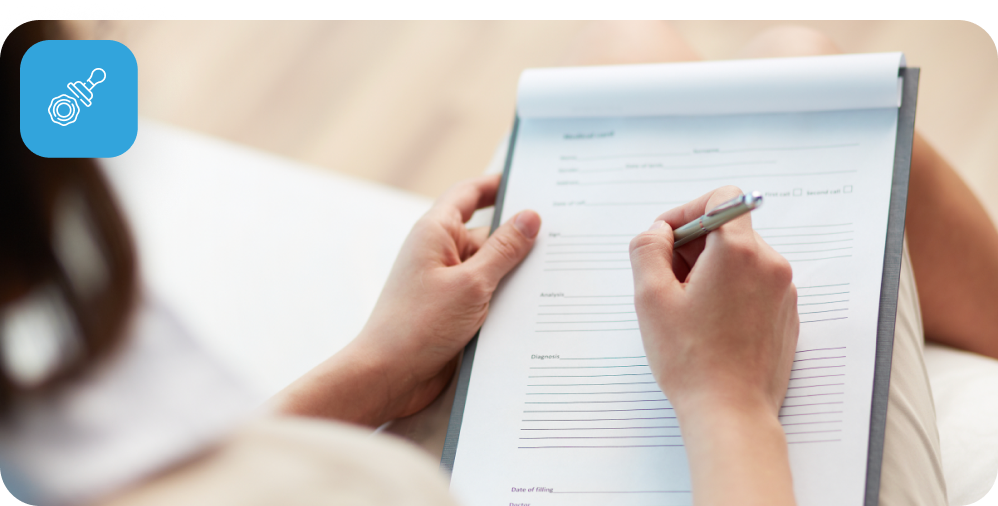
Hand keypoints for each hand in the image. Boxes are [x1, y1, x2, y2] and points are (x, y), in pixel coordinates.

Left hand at [350, 174, 540, 422]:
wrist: (388, 376)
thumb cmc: (418, 326)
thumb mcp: (472, 283)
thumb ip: (504, 250)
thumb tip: (530, 218)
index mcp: (435, 232)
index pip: (469, 194)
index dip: (497, 185)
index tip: (528, 180)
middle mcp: (439, 253)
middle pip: (487, 233)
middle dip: (518, 237)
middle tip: (560, 235)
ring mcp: (446, 282)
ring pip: (490, 267)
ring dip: (515, 273)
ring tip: (555, 272)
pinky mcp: (452, 310)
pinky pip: (486, 293)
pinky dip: (506, 296)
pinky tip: (534, 305)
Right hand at [629, 185, 798, 416]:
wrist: (731, 412)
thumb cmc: (691, 360)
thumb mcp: (651, 297)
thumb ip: (647, 249)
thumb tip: (657, 232)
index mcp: (738, 252)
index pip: (721, 198)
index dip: (687, 212)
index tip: (666, 240)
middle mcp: (769, 264)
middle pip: (728, 229)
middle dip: (692, 246)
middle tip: (666, 281)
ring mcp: (783, 290)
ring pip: (739, 258)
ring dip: (709, 270)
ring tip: (686, 309)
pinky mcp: (786, 314)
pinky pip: (753, 284)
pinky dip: (728, 291)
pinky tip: (708, 324)